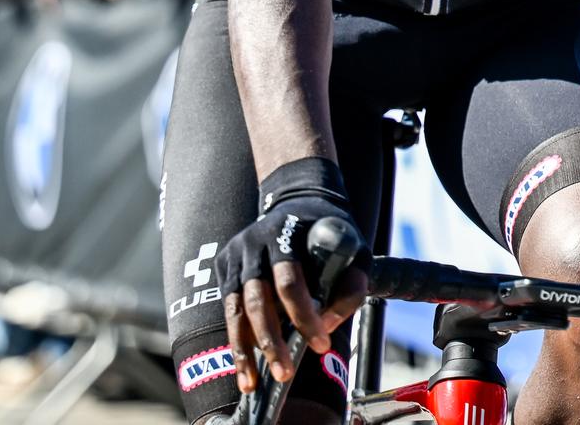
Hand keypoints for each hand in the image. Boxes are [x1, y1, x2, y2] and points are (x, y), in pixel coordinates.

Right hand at [215, 162, 366, 394]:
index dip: (304, 317)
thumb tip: (325, 328)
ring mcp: (237, 254)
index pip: (291, 283)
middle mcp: (256, 243)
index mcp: (288, 235)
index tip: (320, 345)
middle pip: (258, 301)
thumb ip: (349, 288)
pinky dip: (236, 338)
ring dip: (245, 349)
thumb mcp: (355, 250)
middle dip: (271, 341)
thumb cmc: (332, 233)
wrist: (300, 199)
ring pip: (235, 309)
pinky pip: (228, 308)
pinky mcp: (225, 264)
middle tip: (285, 373)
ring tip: (253, 381)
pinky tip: (245, 364)